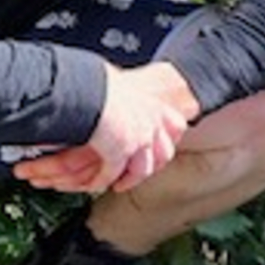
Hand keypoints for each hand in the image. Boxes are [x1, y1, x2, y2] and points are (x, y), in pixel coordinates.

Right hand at [12, 62, 196, 193]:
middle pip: (165, 152)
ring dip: (129, 178)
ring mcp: (140, 139)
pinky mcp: (121, 152)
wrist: (88, 87)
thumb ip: (121, 90)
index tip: (162, 144)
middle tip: (139, 171)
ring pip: (142, 169)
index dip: (170, 138)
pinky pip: (112, 174)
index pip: (176, 125)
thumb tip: (111, 85)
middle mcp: (152, 122)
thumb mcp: (117, 81)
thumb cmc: (95, 81)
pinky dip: (102, 179)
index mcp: (153, 103)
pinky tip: (94, 183)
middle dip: (153, 165)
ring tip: (119, 183)